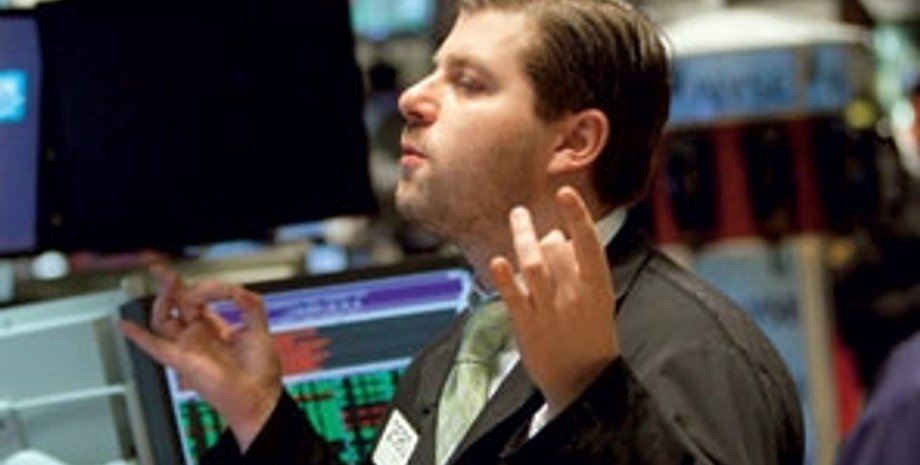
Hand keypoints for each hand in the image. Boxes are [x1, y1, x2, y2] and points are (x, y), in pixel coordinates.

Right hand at [119, 266, 282, 450]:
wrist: (259, 396)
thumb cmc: (260, 372)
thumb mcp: (259, 328)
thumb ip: (249, 304)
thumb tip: (233, 289)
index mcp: (215, 329)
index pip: (198, 300)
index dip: (205, 286)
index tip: (219, 285)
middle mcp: (198, 337)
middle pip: (176, 305)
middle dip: (171, 285)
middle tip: (165, 270)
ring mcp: (188, 348)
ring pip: (164, 319)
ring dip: (165, 299)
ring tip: (168, 281)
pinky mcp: (182, 360)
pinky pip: (155, 347)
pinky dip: (138, 337)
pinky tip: (126, 325)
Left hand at [490, 186, 618, 415]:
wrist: (583, 382)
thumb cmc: (591, 336)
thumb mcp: (598, 301)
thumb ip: (579, 270)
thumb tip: (556, 236)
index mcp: (598, 287)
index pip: (589, 244)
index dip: (577, 215)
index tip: (566, 192)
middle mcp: (574, 295)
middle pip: (555, 248)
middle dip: (546, 235)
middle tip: (537, 231)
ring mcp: (549, 309)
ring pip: (532, 263)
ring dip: (522, 235)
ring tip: (518, 216)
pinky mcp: (527, 324)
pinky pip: (513, 294)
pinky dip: (505, 275)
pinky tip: (498, 260)